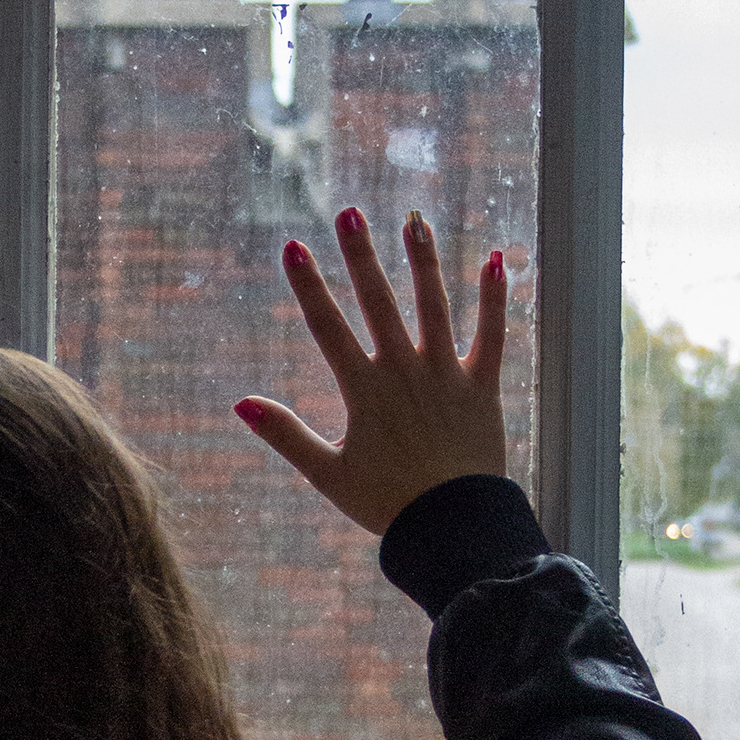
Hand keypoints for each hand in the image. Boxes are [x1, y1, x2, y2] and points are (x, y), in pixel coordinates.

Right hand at [233, 207, 507, 535]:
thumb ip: (285, 434)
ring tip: (414, 220)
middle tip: (349, 213)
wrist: (452, 526)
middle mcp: (404, 371)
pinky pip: (493, 334)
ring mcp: (446, 375)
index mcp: (363, 391)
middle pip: (379, 302)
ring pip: (434, 306)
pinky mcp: (482, 387)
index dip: (308, 286)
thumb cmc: (386, 503)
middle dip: (360, 256)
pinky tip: (498, 259)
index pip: (328, 327)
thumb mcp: (327, 473)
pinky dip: (495, 298)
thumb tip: (241, 403)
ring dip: (423, 261)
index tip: (293, 247)